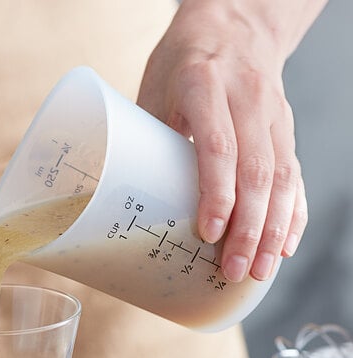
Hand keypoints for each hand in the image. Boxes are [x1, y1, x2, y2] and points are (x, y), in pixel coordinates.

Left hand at [137, 0, 325, 281]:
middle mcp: (247, 98)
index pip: (218, 145)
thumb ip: (146, 139)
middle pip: (256, 171)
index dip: (217, 193)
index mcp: (204, 84)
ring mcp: (274, 114)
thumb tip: (124, 201)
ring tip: (257, 271)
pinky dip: (292, 213)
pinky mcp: (287, 128)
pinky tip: (283, 245)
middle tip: (231, 270)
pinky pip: (295, 175)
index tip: (209, 233)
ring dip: (271, 230)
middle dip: (247, 228)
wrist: (236, 22)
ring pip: (281, 178)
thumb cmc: (184, 60)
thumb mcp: (153, 87)